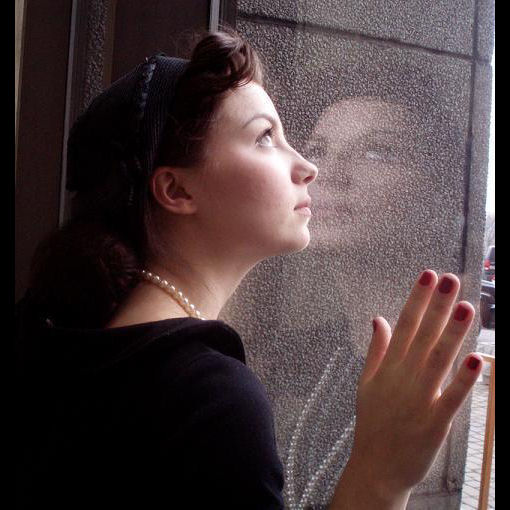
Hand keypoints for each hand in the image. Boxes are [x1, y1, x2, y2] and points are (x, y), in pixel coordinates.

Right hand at [349, 270, 481, 500]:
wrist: (376, 467)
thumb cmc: (372, 422)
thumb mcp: (366, 382)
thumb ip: (376, 349)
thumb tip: (378, 318)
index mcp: (388, 367)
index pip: (404, 324)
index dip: (417, 299)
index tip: (428, 276)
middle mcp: (403, 378)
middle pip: (423, 336)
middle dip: (436, 306)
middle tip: (450, 280)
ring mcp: (419, 399)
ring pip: (438, 361)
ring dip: (452, 334)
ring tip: (465, 307)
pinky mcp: (435, 422)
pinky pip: (451, 398)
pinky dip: (464, 380)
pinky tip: (477, 360)